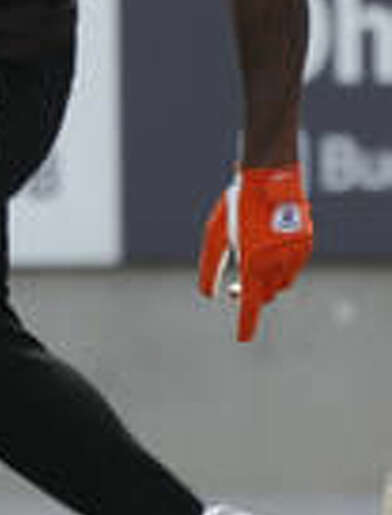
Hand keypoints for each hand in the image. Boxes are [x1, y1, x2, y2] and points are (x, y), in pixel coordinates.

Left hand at [197, 165, 312, 342]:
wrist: (270, 177)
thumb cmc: (236, 205)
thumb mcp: (216, 233)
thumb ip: (209, 266)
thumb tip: (207, 294)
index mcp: (251, 262)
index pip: (249, 303)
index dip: (246, 323)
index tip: (242, 338)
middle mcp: (276, 263)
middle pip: (267, 294)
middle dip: (253, 295)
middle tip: (235, 290)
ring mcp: (294, 255)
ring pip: (283, 283)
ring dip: (268, 281)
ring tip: (253, 262)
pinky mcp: (306, 245)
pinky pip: (294, 266)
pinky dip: (282, 263)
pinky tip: (269, 245)